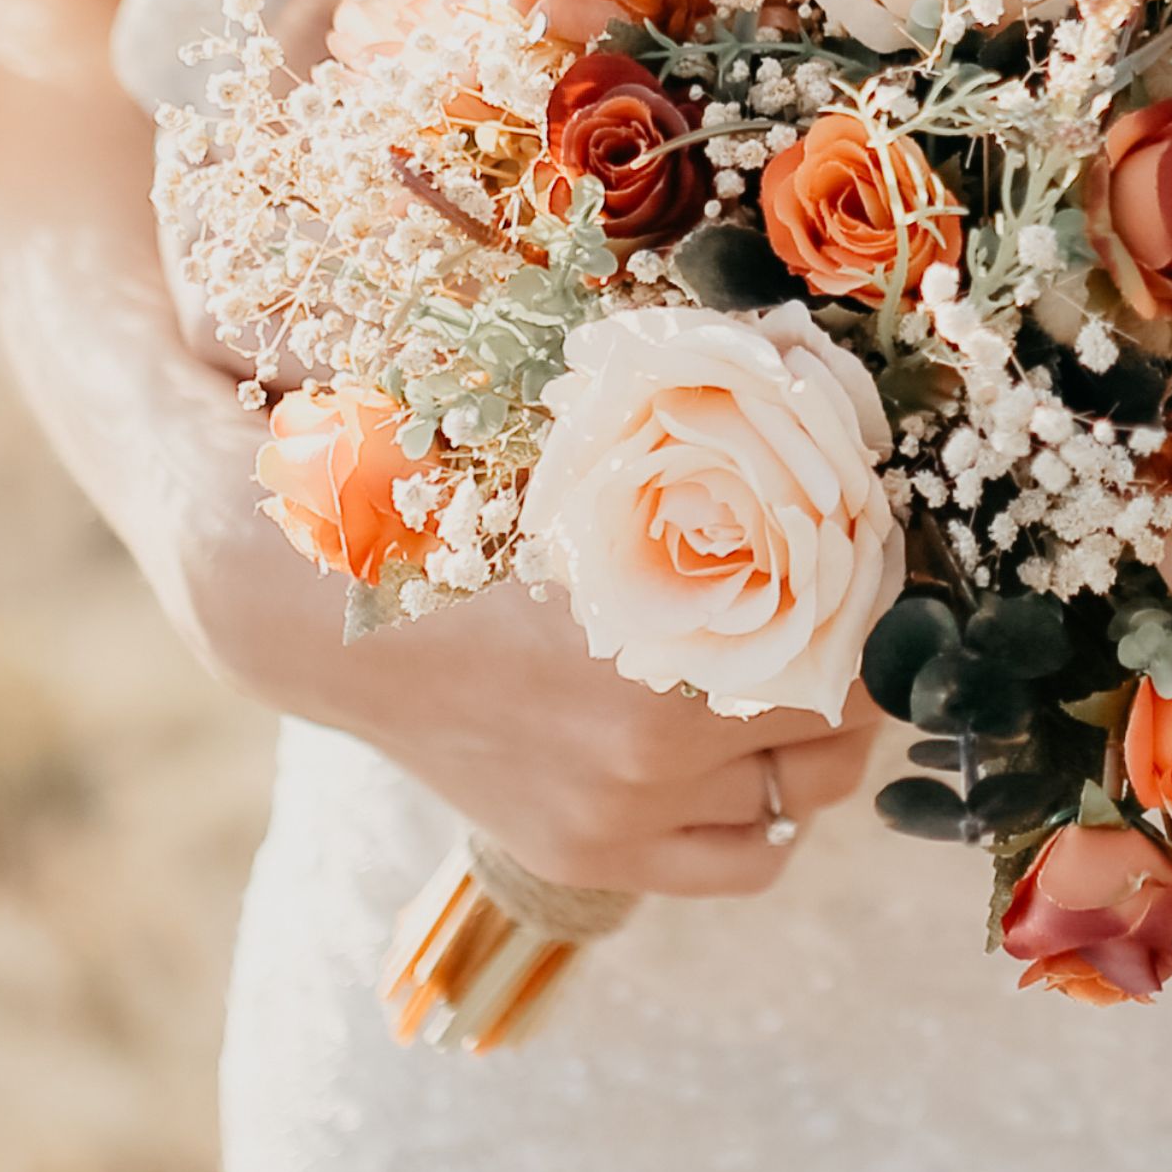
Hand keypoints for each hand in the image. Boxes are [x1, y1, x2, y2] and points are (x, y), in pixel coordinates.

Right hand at [0, 0, 869, 895]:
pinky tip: (737, 733)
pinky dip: (762, 811)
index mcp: (670, 623)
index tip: (878, 509)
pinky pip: (751, 861)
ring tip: (788, 634)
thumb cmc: (425, 453)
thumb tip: (823, 310)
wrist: (283, 588)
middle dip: (862, 633)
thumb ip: (696, 355)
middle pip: (861, 701)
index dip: (889, 554)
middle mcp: (661, 740)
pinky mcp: (592, 860)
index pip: (871, 607)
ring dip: (818, 721)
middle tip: (845, 564)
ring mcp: (626, 818)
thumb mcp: (561, 379)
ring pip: (818, 789)